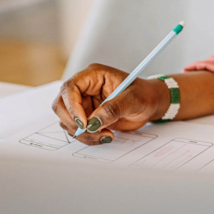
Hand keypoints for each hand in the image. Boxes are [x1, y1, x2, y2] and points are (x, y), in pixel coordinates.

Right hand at [52, 63, 168, 145]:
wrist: (152, 104)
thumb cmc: (145, 94)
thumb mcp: (132, 99)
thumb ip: (112, 109)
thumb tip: (92, 123)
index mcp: (93, 76)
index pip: (70, 88)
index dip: (72, 106)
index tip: (84, 122)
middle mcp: (85, 88)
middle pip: (61, 105)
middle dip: (74, 122)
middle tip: (92, 132)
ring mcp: (84, 103)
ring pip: (68, 120)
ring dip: (82, 133)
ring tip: (105, 135)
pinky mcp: (87, 117)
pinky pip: (77, 129)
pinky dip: (87, 137)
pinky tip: (105, 136)